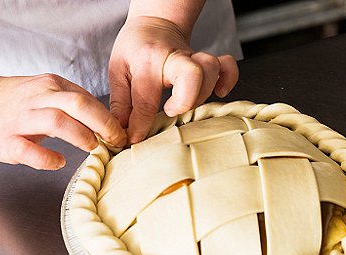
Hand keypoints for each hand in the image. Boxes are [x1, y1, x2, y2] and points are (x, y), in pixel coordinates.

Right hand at [0, 74, 126, 169]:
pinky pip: (29, 149)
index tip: (122, 133)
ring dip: (81, 136)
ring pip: (57, 121)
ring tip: (94, 147)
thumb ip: (74, 103)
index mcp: (51, 85)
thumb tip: (108, 122)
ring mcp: (21, 118)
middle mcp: (38, 97)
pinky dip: (47, 157)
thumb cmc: (18, 101)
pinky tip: (59, 161)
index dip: (109, 118)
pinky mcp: (6, 139)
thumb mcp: (48, 92)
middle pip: (78, 105)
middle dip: (104, 124)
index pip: (87, 98)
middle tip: (117, 140)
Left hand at [109, 16, 238, 143]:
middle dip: (184, 101)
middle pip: (192, 75)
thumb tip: (122, 132)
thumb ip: (121, 103)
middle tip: (170, 110)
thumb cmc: (135, 47)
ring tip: (185, 104)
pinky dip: (228, 80)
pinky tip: (219, 92)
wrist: (154, 22)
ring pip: (211, 71)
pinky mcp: (207, 61)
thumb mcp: (118, 71)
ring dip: (202, 94)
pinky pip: (227, 66)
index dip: (140, 126)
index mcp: (147, 61)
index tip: (135, 139)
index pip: (146, 100)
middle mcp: (174, 57)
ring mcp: (194, 58)